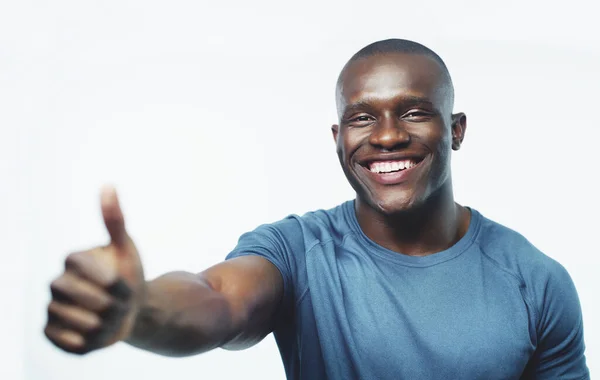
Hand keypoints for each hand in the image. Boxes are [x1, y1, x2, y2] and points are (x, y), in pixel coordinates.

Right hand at [45, 186, 145, 353]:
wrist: (129, 309)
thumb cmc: (128, 275)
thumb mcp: (126, 248)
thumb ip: (114, 219)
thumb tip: (108, 185)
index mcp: (73, 260)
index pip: (96, 274)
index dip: (117, 283)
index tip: (124, 284)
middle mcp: (57, 282)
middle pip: (91, 300)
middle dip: (115, 305)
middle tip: (121, 304)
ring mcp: (52, 308)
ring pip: (84, 323)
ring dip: (107, 325)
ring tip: (111, 318)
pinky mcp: (51, 332)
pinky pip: (70, 342)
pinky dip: (90, 341)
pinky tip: (96, 333)